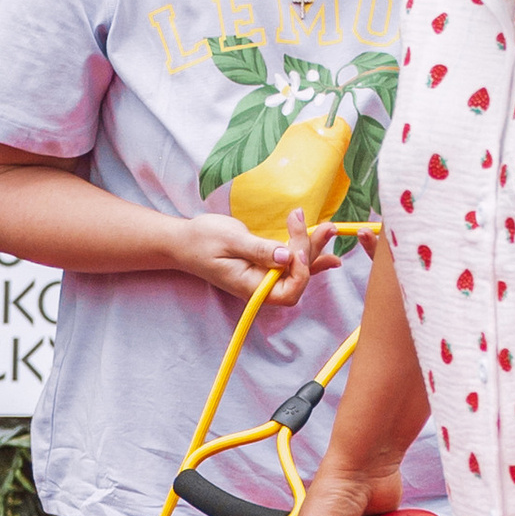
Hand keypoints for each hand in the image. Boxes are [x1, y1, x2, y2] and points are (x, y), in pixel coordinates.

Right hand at [169, 205, 341, 312]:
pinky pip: (291, 264)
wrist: (184, 241)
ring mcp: (264, 276)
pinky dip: (309, 257)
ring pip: (297, 268)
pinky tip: (329, 256)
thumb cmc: (202, 240)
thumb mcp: (231, 240)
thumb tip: (286, 256)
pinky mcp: (265, 264)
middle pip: (298, 277)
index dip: (300, 270)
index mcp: (252, 287)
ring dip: (315, 249)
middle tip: (325, 225)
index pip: (289, 290)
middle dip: (313, 251)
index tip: (296, 245)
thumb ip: (259, 250)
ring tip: (330, 229)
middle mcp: (262, 286)